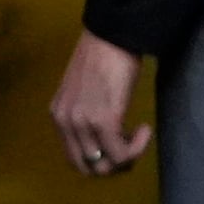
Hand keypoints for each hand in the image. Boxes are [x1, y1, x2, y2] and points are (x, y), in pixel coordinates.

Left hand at [52, 33, 153, 177]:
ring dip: (126, 157)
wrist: (112, 36)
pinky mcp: (104, 121)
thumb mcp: (82, 91)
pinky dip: (137, 148)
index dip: (98, 159)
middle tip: (129, 147)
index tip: (116, 143)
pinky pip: (121, 154)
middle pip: (88, 168)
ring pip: (106, 166)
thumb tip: (102, 139)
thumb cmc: (102, 58)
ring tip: (138, 135)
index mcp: (57, 114)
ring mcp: (83, 123)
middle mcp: (65, 122)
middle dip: (112, 165)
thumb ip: (83, 114)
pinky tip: (145, 129)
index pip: (74, 157)